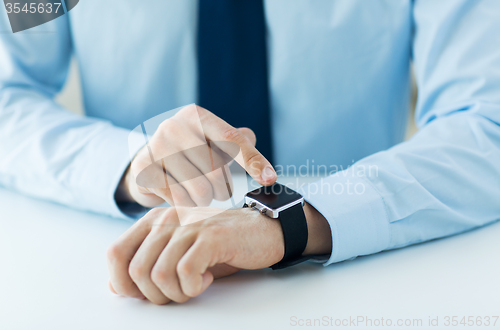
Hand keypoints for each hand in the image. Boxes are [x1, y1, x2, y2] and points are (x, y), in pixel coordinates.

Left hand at [106, 203, 331, 304]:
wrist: (261, 231)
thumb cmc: (218, 246)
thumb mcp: (177, 254)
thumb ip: (146, 264)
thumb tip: (116, 287)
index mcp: (154, 220)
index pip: (115, 253)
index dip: (122, 282)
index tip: (144, 293)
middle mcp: (167, 219)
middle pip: (136, 270)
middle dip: (155, 295)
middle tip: (178, 292)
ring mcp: (189, 226)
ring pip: (158, 274)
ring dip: (176, 293)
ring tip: (194, 286)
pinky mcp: (210, 237)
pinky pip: (185, 273)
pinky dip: (194, 287)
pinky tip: (207, 278)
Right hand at [116, 104, 276, 207]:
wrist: (148, 163)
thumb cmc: (190, 152)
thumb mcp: (212, 140)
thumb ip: (237, 140)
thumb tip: (251, 139)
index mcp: (196, 115)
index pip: (232, 139)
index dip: (253, 161)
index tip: (270, 179)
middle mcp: (174, 126)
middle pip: (216, 170)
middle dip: (223, 189)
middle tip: (218, 191)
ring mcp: (156, 147)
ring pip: (199, 189)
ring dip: (205, 200)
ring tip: (200, 195)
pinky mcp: (145, 170)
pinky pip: (179, 200)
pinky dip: (187, 205)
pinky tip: (182, 198)